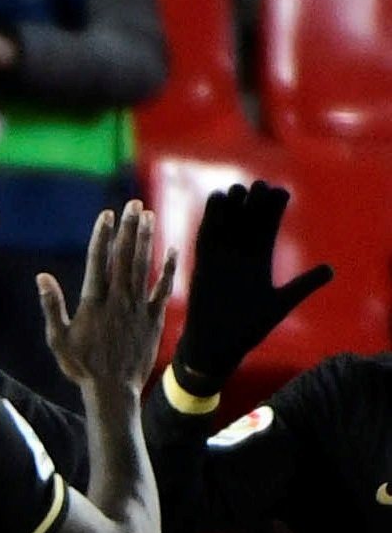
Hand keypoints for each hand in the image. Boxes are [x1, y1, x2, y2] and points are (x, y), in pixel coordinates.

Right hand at [38, 203, 173, 397]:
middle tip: (134, 205)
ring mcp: (138, 306)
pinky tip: (172, 249)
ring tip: (148, 216)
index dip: (102, 236)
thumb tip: (42, 277)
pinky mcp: (154, 317)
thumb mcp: (57, 338)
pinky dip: (169, 268)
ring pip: (143, 265)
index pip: (98, 260)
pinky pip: (163, 287)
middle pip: (124, 256)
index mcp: (93, 302)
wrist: (113, 389)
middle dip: (129, 228)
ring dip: (146, 239)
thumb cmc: (81, 365)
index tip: (107, 215)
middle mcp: (118, 299)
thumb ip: (51, 306)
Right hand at [171, 180, 330, 392]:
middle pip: (247, 221)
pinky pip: (205, 236)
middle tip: (260, 186)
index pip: (267, 228)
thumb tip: (330, 270)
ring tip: (238, 189)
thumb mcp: (281, 303)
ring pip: (226, 225)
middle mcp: (240, 256)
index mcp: (259, 261)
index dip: (273, 209)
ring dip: (231, 206)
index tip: (280, 193)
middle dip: (253, 202)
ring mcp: (220, 259)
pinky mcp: (202, 265)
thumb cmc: (249, 328)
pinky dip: (210, 218)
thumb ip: (303, 284)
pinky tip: (216, 199)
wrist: (218, 346)